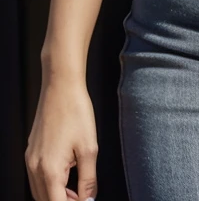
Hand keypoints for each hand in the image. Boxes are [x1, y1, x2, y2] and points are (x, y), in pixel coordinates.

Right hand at [25, 80, 97, 200]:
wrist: (61, 86)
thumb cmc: (75, 112)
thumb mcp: (89, 148)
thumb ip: (89, 180)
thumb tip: (88, 199)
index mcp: (50, 170)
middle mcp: (35, 167)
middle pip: (46, 200)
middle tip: (82, 198)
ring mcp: (31, 159)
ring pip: (39, 191)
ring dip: (55, 196)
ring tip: (76, 192)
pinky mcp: (31, 151)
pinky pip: (37, 177)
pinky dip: (49, 184)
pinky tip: (66, 176)